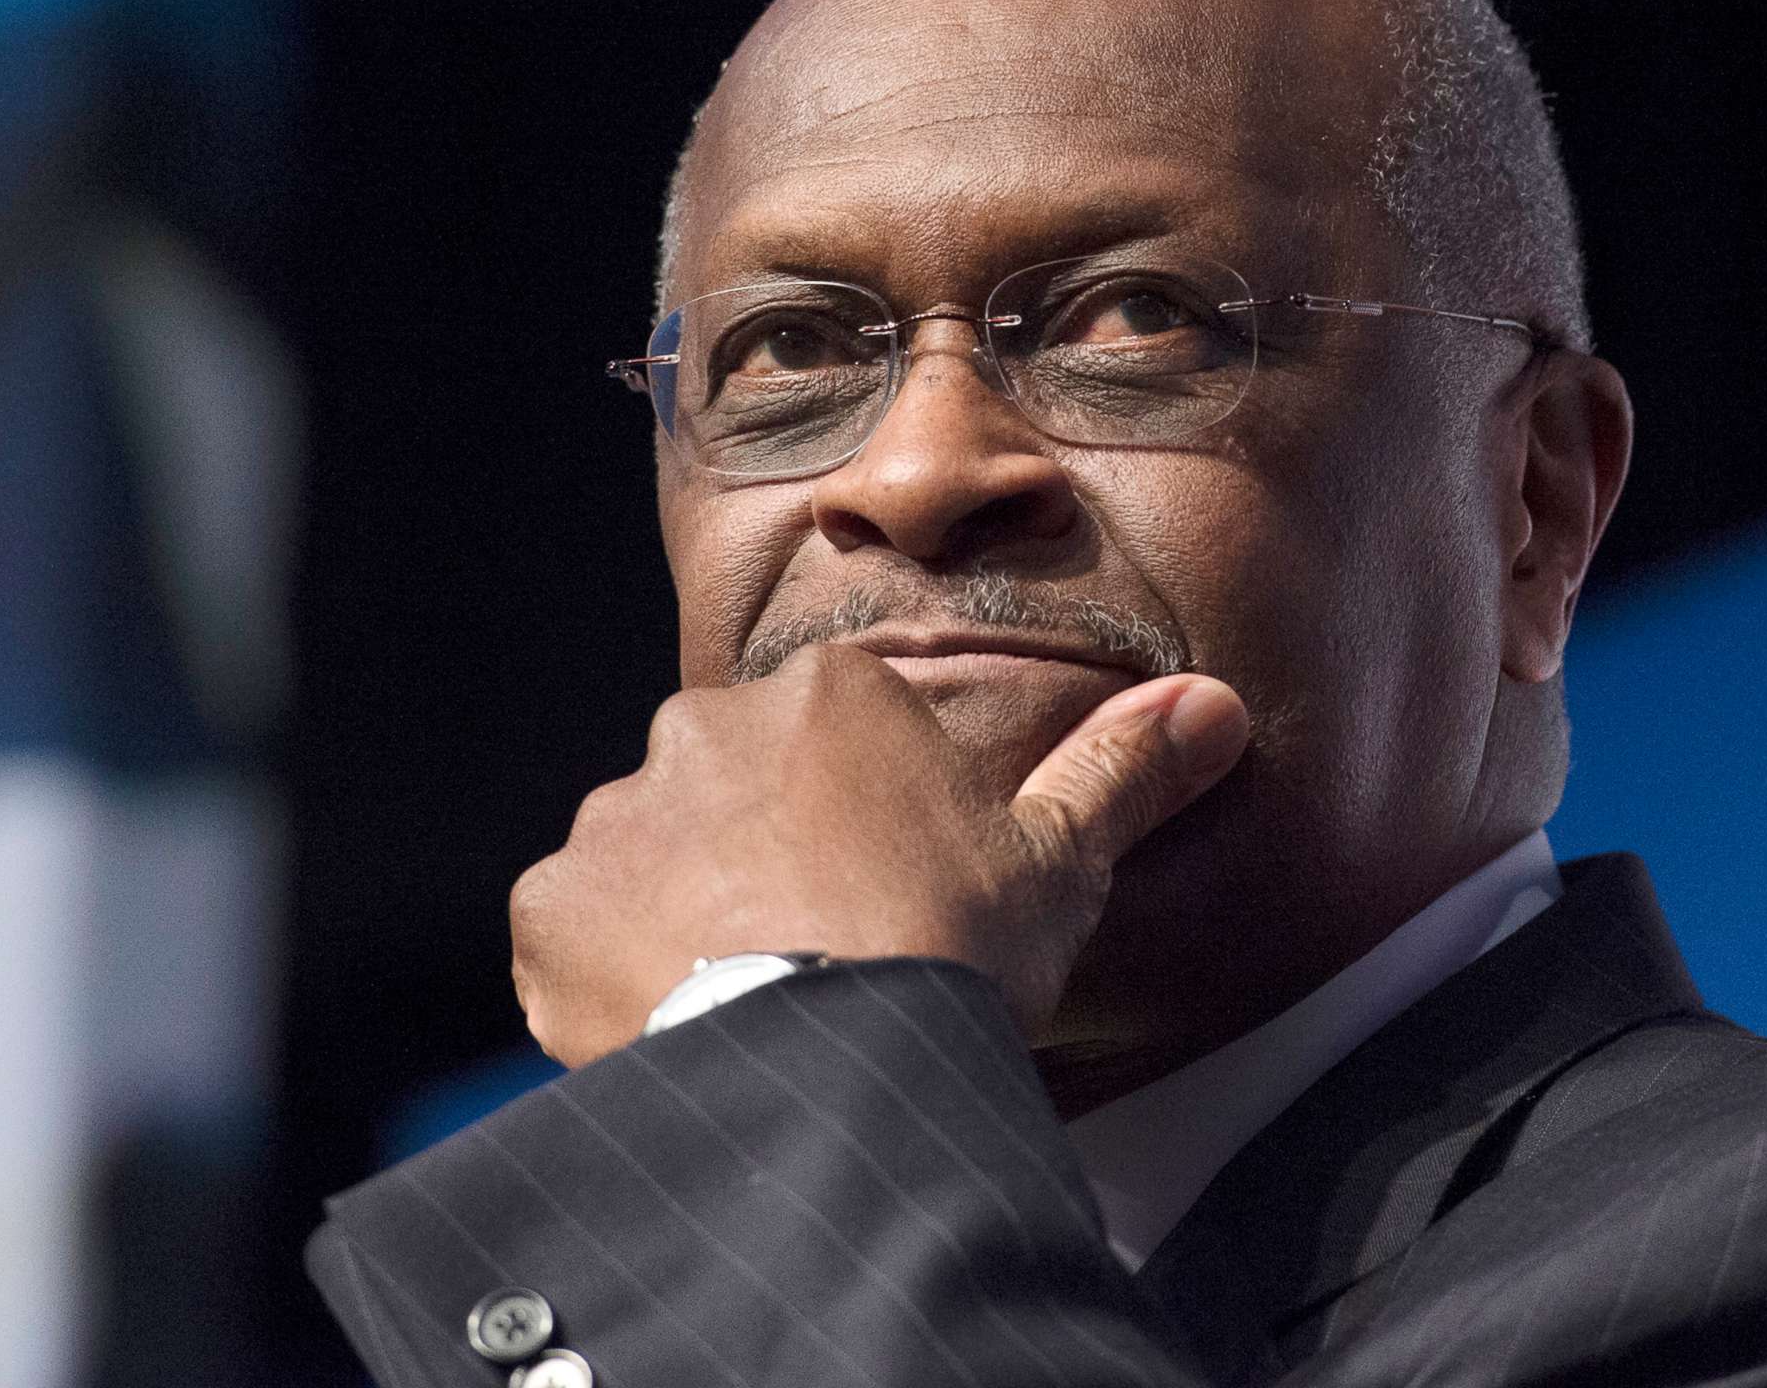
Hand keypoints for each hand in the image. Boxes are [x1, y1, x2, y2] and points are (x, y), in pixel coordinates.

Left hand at [510, 643, 1249, 1065]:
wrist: (826, 1070)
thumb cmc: (951, 951)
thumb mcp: (1059, 866)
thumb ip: (1121, 774)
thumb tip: (1215, 707)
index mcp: (828, 695)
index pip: (837, 732)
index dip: (869, 817)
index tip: (894, 891)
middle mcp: (704, 729)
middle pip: (735, 782)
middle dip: (766, 852)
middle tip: (824, 949)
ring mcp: (618, 816)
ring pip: (651, 853)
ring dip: (685, 910)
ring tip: (753, 1001)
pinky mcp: (551, 907)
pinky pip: (575, 930)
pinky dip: (611, 974)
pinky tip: (681, 1028)